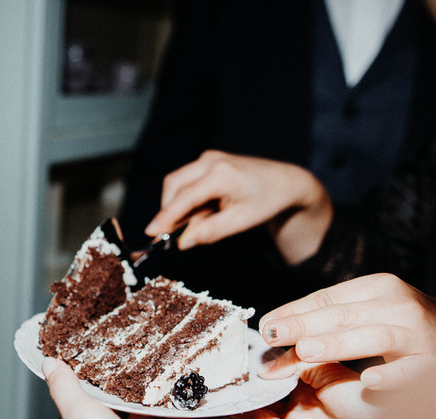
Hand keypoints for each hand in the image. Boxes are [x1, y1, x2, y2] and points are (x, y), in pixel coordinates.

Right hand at [146, 150, 332, 263]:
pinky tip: (204, 211)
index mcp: (221, 175)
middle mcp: (211, 161)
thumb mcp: (240, 222)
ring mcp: (208, 158)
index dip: (165, 216)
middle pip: (174, 185)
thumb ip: (209, 232)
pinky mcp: (207, 161)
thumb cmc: (265, 202)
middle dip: (169, 210)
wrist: (284, 182)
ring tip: (200, 221)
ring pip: (177, 183)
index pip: (185, 197)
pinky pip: (186, 181)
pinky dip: (187, 199)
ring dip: (178, 205)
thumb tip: (182, 243)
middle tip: (170, 234)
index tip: (150, 232)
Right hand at [232, 362, 379, 418]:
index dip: (260, 359)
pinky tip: (242, 410)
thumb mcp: (329, 369)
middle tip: (225, 370)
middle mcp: (300, 398)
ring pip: (261, 409)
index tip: (240, 350)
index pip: (278, 366)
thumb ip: (298, 362)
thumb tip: (265, 366)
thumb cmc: (366, 398)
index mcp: (310, 377)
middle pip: (265, 389)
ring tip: (225, 391)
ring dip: (244, 401)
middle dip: (245, 381)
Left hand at [258, 273, 435, 389]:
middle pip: (344, 315)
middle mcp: (400, 304)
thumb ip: (326, 321)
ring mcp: (422, 334)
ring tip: (306, 352)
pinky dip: (393, 377)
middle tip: (273, 336)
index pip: (328, 298)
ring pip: (376, 336)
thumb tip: (274, 331)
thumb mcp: (367, 315)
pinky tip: (368, 384)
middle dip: (304, 326)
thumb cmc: (406, 332)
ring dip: (339, 344)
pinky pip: (415, 371)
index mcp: (378, 288)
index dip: (294, 311)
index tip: (264, 326)